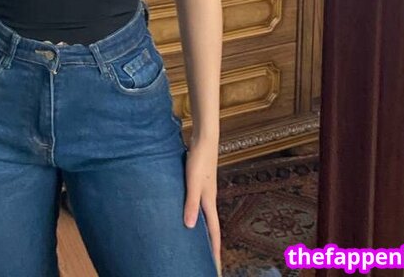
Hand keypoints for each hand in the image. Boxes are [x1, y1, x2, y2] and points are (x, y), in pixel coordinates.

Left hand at [184, 135, 221, 273]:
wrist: (204, 139)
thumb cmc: (199, 160)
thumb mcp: (193, 182)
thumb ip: (191, 203)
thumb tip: (189, 227)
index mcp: (209, 203)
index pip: (214, 232)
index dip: (215, 251)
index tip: (216, 268)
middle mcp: (209, 200)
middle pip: (211, 227)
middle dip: (211, 245)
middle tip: (207, 261)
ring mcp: (205, 192)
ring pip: (205, 217)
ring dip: (204, 231)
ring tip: (197, 244)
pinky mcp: (199, 183)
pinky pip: (198, 206)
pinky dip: (196, 216)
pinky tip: (187, 215)